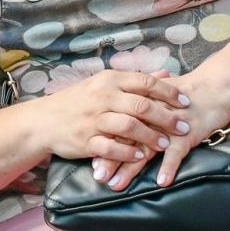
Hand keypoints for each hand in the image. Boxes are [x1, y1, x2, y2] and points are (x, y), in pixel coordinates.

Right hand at [41, 69, 190, 163]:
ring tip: (165, 144)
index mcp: (108, 80)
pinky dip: (129, 153)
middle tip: (183, 126)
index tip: (186, 101)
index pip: (145, 82)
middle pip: (141, 106)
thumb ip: (134, 80)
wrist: (43, 121)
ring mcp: (93, 119)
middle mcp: (102, 97)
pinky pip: (112, 147)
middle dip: (166, 117)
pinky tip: (141, 157)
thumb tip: (164, 73)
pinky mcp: (86, 140)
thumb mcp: (102, 84)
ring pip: (129, 127)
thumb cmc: (77, 101)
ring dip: (150, 137)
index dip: (168, 92)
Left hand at [90, 71, 229, 191]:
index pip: (115, 123)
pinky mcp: (187, 133)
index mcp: (140, 104)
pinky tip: (160, 183)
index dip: (100, 139)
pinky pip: (176, 153)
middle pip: (125, 138)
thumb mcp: (156, 96)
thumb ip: (136, 105)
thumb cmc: (183, 95)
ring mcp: (168, 125)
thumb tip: (113, 115)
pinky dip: (169, 168)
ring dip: (130, 168)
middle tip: (97, 175)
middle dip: (109, 158)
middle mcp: (150, 115)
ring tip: (116, 184)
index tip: (85, 155)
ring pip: (145, 148)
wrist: (214, 88)